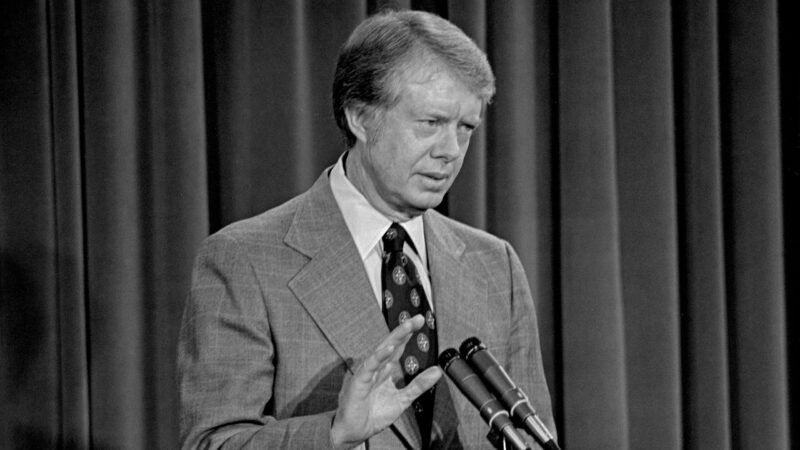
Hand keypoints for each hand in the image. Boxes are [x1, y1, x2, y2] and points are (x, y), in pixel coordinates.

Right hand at [330, 314, 441, 449]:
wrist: (355, 432)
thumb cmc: (374, 415)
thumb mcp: (403, 399)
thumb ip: (418, 385)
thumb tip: (437, 372)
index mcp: (385, 370)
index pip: (398, 348)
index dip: (408, 335)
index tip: (420, 322)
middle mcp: (376, 368)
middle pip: (390, 344)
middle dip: (404, 331)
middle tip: (417, 319)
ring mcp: (367, 373)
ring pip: (381, 351)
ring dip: (394, 338)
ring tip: (407, 327)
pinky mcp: (358, 382)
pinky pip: (368, 367)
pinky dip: (378, 357)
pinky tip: (388, 348)